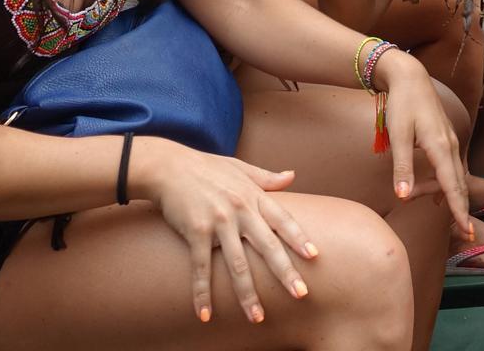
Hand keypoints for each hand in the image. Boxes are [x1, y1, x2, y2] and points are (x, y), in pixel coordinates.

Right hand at [133, 137, 317, 323]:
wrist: (169, 166)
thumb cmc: (207, 168)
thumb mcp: (240, 168)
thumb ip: (267, 177)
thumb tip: (292, 175)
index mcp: (253, 196)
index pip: (282, 220)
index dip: (299, 238)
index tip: (314, 256)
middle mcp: (240, 210)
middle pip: (267, 246)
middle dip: (285, 272)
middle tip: (300, 294)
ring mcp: (218, 222)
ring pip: (237, 264)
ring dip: (247, 294)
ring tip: (257, 317)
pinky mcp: (196, 232)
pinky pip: (201, 267)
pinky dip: (202, 292)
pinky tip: (205, 313)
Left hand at [374, 50, 471, 237]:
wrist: (409, 77)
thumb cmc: (402, 104)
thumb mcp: (398, 136)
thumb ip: (402, 167)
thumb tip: (403, 196)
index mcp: (441, 147)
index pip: (453, 186)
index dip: (459, 210)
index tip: (468, 231)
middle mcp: (451, 146)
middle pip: (456, 184)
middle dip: (453, 206)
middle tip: (448, 225)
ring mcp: (451, 141)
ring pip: (452, 175)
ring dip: (440, 191)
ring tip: (414, 196)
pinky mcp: (446, 138)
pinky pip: (450, 166)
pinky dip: (442, 181)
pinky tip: (433, 189)